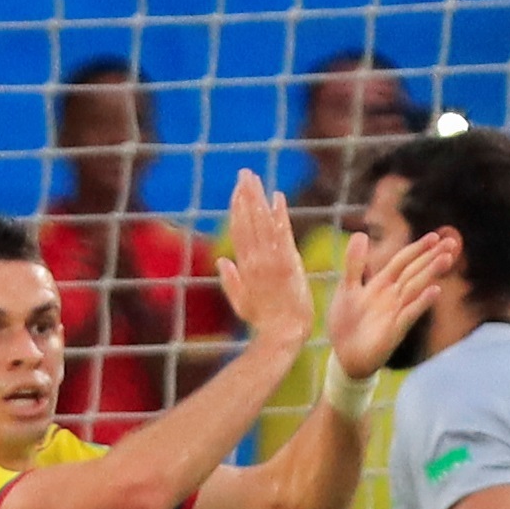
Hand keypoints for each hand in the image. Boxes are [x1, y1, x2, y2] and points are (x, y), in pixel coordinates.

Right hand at [215, 170, 314, 348]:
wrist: (283, 334)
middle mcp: (255, 260)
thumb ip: (231, 281)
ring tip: (255, 178)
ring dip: (258, 198)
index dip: (237, 209)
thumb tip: (222, 261)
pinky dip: (279, 215)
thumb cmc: (264, 322)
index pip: (238, 231)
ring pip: (261, 223)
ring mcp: (271, 261)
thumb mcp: (242, 302)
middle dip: (245, 196)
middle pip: (248, 221)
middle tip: (244, 174)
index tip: (236, 191)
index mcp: (244, 267)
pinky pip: (282, 234)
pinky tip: (278, 197)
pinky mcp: (287, 264)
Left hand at [326, 227, 464, 384]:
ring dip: (431, 273)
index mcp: (382, 285)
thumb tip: (360, 234)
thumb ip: (354, 264)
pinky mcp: (395, 331)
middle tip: (452, 243)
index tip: (435, 236)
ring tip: (446, 259)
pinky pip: (410, 314)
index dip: (417, 249)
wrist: (344, 357)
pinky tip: (435, 291)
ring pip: (416, 288)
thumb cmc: (347, 324)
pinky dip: (422, 302)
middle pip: (415, 272)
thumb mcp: (347, 289)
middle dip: (432, 257)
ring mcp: (396, 313)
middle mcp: (393, 297)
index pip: (403, 262)